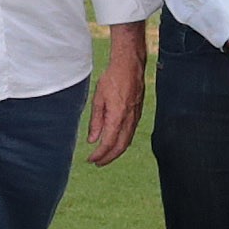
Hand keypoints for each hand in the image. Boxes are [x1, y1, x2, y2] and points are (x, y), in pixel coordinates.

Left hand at [86, 47, 146, 166]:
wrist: (130, 65)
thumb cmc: (113, 78)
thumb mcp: (98, 99)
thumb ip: (96, 121)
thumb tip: (92, 140)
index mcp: (117, 117)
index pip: (108, 143)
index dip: (99, 154)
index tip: (91, 159)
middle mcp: (129, 120)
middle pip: (120, 147)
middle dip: (108, 158)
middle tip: (97, 163)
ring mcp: (136, 117)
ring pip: (127, 141)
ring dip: (116, 152)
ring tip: (104, 156)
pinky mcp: (138, 113)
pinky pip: (130, 133)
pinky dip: (122, 142)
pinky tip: (115, 142)